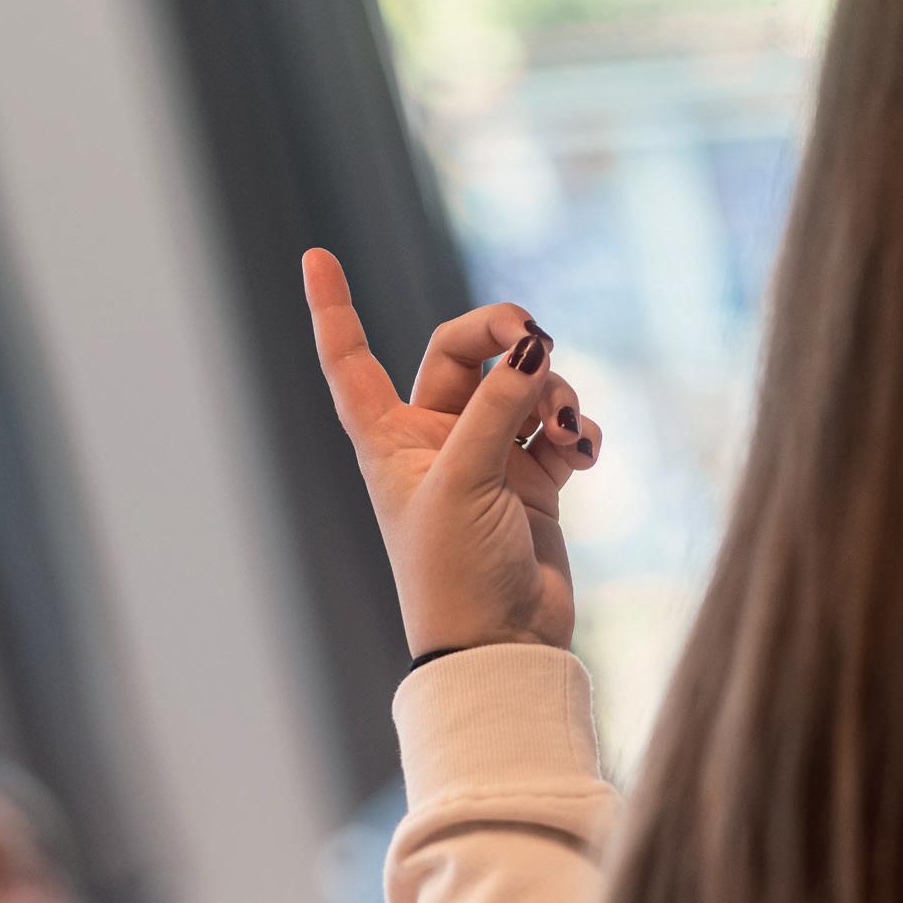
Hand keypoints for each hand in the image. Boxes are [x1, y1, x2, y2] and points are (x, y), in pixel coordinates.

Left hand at [303, 248, 600, 656]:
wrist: (503, 646)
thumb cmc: (456, 573)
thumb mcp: (465, 479)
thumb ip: (497, 405)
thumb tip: (535, 347)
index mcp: (388, 439)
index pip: (351, 359)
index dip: (334, 308)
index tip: (316, 256)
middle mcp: (435, 441)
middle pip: (465, 350)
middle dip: (506, 335)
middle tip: (540, 338)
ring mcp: (488, 458)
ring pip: (524, 385)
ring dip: (553, 391)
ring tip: (566, 428)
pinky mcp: (535, 481)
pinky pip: (560, 427)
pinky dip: (578, 430)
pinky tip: (585, 452)